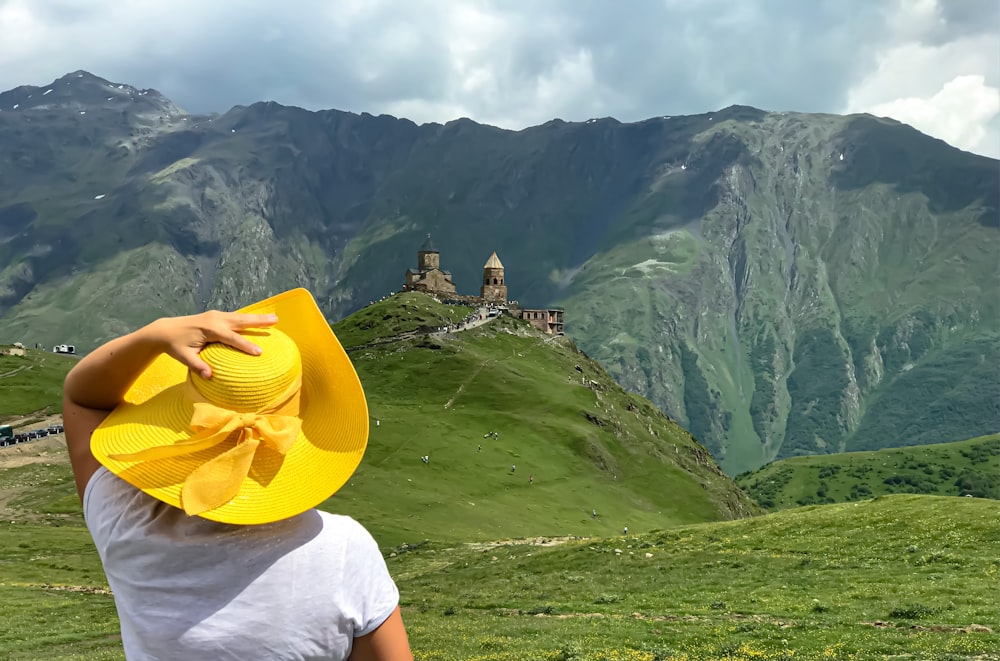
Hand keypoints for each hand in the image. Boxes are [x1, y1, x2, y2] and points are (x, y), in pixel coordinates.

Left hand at [150, 311, 279, 378]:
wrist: (165, 330)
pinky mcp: (216, 316)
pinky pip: (235, 317)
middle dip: (259, 321)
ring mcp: (216, 315)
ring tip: (275, 318)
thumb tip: (210, 376)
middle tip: (276, 320)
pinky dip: (248, 318)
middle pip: (241, 320)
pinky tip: (258, 320)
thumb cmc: (175, 345)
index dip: (246, 345)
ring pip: (241, 316)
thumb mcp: (183, 357)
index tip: (259, 352)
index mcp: (209, 329)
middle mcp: (215, 319)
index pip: (231, 338)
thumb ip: (197, 366)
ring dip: (257, 317)